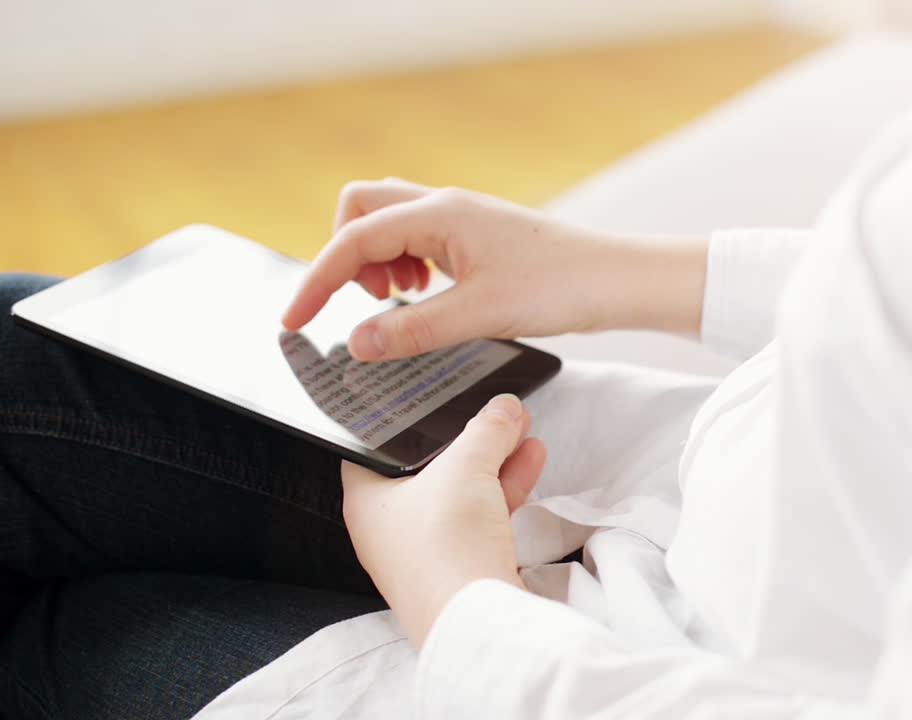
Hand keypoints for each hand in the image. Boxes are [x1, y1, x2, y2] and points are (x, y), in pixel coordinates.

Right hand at [281, 178, 707, 360]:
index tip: (295, 320)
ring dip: (378, 259)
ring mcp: (461, 218)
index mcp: (439, 214)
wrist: (616, 280)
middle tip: (368, 303)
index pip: (352, 239)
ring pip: (389, 220)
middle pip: (360, 209)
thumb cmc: (560, 286)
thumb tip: (357, 342)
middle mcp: (445, 206)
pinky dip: (406, 263)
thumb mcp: (478, 315)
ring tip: (403, 300)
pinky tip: (429, 294)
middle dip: (346, 255)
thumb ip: (412, 329)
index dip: (316, 281)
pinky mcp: (476, 236)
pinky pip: (418, 237)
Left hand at [341, 393, 544, 646]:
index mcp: (367, 499)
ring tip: (521, 425)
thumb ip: (485, 430)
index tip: (429, 394)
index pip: (374, 444)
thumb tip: (503, 407)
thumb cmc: (447, 543)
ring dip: (492, 459)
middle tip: (492, 409)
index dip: (403, 417)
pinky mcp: (459, 565)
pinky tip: (530, 459)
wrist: (476, 620)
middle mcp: (389, 526)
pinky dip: (502, 488)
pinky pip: (479, 516)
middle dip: (466, 435)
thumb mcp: (466, 468)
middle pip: (427, 466)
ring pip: (459, 491)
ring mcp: (425, 548)